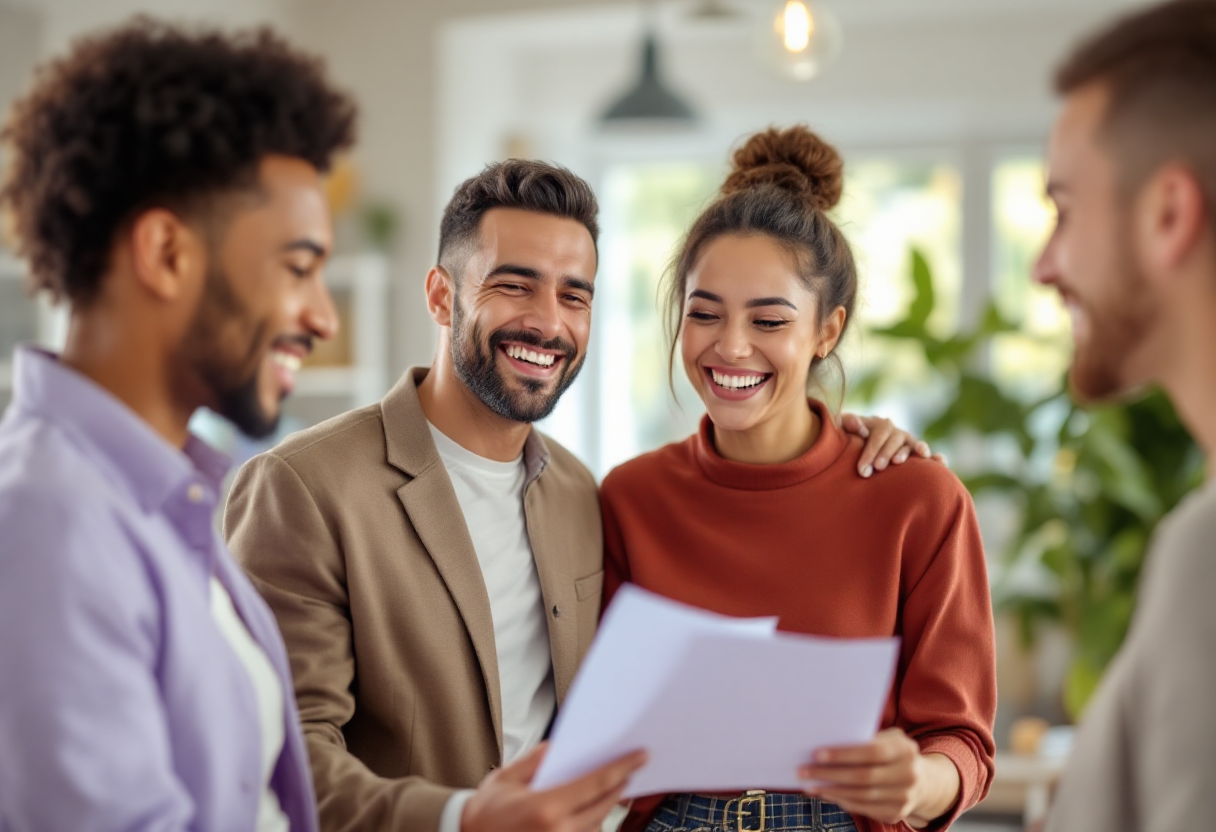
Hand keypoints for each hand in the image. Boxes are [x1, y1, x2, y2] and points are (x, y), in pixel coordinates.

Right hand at [462, 743, 647, 831]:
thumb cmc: (486, 811)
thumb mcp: (507, 777)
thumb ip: (537, 759)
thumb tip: (561, 745)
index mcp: (546, 808)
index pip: (596, 784)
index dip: (621, 768)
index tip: (639, 757)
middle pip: (603, 806)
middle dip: (620, 786)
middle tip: (631, 769)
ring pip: (597, 824)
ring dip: (607, 805)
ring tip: (614, 787)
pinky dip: (593, 822)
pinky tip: (592, 808)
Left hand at [798, 728, 959, 828]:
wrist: (924, 781)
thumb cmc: (894, 753)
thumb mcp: (888, 740)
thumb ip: (864, 739)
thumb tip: (827, 742)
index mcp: (905, 751)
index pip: (871, 752)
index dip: (843, 754)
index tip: (817, 754)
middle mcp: (908, 775)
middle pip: (863, 777)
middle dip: (829, 774)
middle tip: (803, 771)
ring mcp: (904, 798)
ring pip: (861, 796)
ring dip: (831, 791)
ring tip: (810, 784)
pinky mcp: (896, 814)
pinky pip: (864, 808)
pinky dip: (842, 801)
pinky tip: (826, 794)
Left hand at [840, 414, 943, 477]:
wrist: (859, 444)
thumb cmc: (850, 438)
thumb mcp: (844, 427)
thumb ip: (847, 422)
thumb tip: (860, 428)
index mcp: (878, 424)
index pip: (876, 436)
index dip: (870, 451)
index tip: (862, 469)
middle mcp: (895, 431)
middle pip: (893, 440)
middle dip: (885, 454)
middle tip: (877, 468)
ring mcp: (907, 441)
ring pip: (910, 445)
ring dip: (906, 453)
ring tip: (899, 462)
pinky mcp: (917, 451)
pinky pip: (927, 454)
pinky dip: (935, 457)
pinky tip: (939, 462)